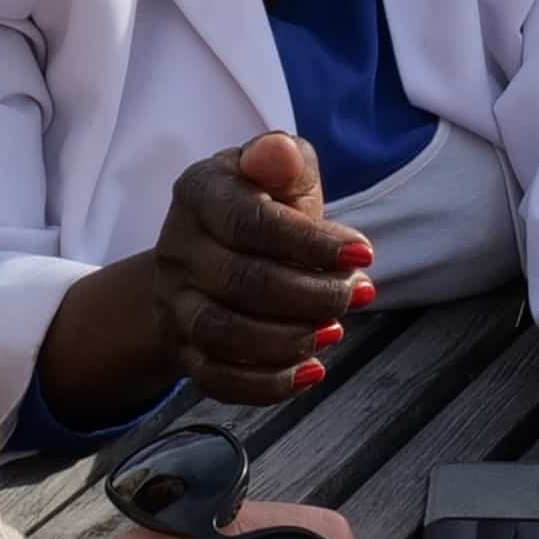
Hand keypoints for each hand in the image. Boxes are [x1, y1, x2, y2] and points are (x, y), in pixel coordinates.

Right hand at [38, 134, 377, 420]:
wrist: (208, 256)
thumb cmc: (260, 208)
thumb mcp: (278, 175)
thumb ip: (284, 161)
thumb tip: (278, 154)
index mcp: (199, 192)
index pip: (250, 222)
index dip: (311, 244)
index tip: (364, 255)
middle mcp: (177, 249)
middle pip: (241, 282)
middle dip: (312, 295)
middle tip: (357, 294)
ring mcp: (175, 304)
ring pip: (222, 334)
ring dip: (289, 340)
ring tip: (333, 330)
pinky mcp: (183, 350)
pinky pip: (215, 379)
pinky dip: (266, 384)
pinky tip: (310, 371)